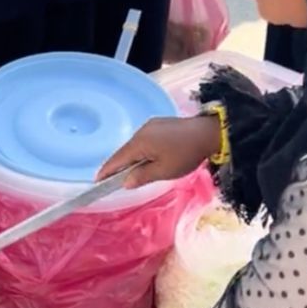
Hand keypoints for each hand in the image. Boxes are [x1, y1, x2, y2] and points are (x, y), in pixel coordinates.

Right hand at [98, 115, 220, 188]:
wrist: (209, 133)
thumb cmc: (186, 154)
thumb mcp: (164, 171)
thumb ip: (142, 176)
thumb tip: (125, 182)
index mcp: (139, 143)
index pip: (116, 160)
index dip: (106, 172)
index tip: (97, 182)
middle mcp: (141, 131)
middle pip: (124, 152)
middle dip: (118, 166)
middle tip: (113, 182)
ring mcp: (151, 126)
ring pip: (135, 146)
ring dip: (132, 159)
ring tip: (132, 173)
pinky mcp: (160, 124)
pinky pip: (144, 140)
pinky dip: (141, 151)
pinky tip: (147, 160)